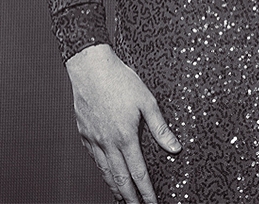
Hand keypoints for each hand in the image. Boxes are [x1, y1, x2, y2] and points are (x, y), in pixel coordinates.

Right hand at [65, 44, 180, 202]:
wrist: (91, 68)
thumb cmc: (120, 80)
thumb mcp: (147, 101)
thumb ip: (160, 128)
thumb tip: (174, 148)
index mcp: (125, 136)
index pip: (138, 173)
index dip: (146, 191)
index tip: (153, 203)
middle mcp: (108, 143)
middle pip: (120, 180)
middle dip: (131, 198)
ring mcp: (94, 140)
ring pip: (105, 173)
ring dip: (116, 189)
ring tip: (125, 199)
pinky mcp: (84, 135)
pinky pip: (95, 160)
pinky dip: (103, 172)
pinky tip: (108, 174)